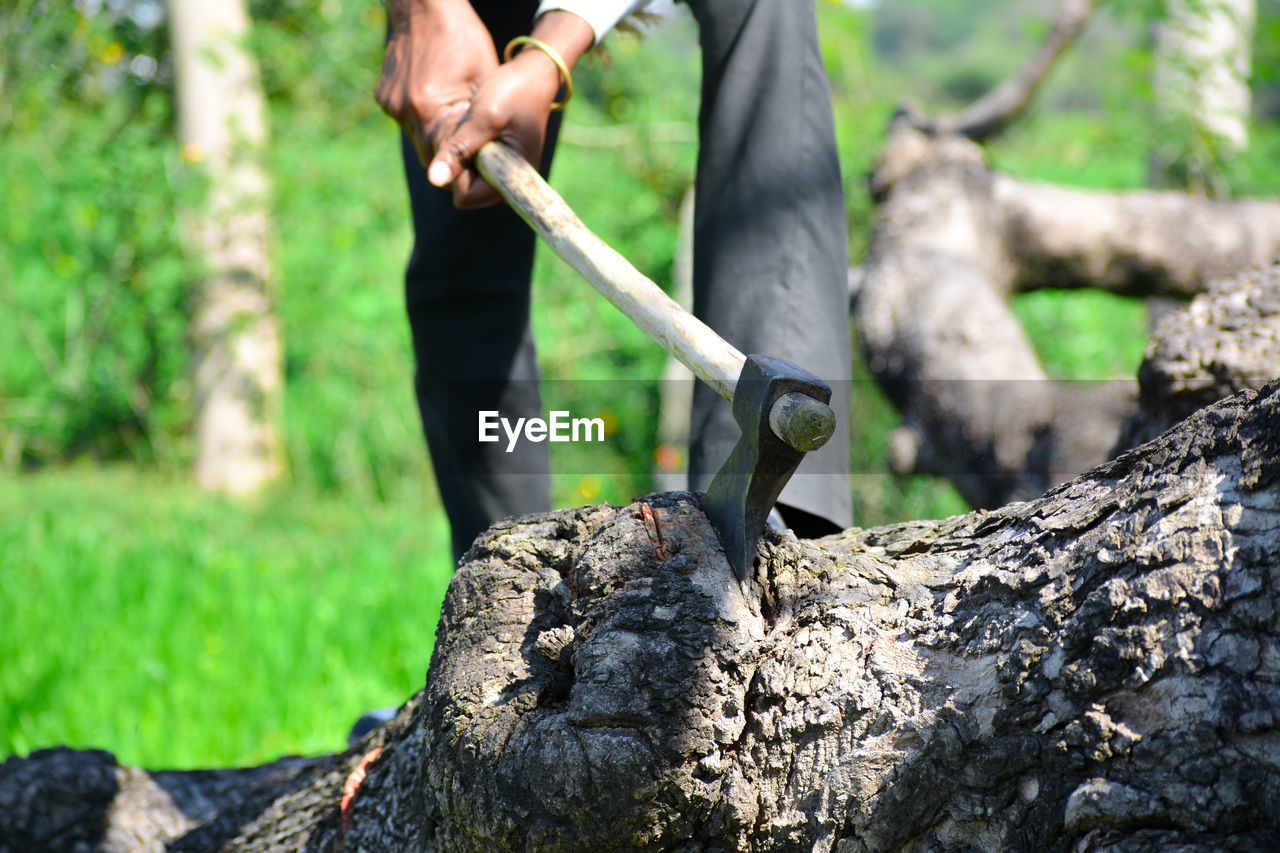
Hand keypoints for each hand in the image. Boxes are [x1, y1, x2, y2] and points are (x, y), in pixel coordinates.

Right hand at [374, 0, 497, 193]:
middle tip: (469, 155)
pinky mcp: (384, 96)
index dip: (461, 170)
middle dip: (448, 157)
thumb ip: (477, 123)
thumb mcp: (483, 81)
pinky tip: (435, 101)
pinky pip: (406, 119)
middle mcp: (404, 111)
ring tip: (453, 123)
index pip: (445, 161)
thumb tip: (484, 156)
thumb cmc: (464, 40)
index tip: (474, 173)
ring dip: (434, 136)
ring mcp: (391, 104)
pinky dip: (422, 118)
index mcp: (429, 109)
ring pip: (417, 137)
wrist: (425, 7)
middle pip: (428, 154)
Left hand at [376, 6, 594, 208]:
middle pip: (463, 187)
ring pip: (464, 174)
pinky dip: (465, 145)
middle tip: (470, 126)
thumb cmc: (514, 92)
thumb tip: (434, 180)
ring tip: (474, 123)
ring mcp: (504, 173)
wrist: (534, 74)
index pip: (466, 195)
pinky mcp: (498, 162)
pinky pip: (469, 163)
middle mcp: (509, 183)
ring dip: (460, 150)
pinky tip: (475, 124)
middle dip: (457, 160)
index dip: (458, 168)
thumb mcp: (484, 118)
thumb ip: (460, 149)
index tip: (467, 135)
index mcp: (513, 180)